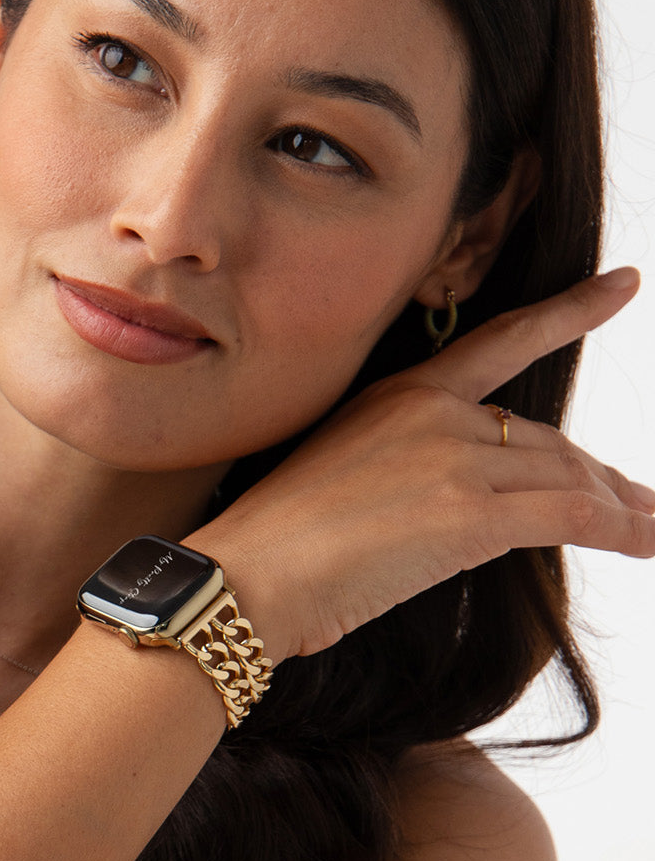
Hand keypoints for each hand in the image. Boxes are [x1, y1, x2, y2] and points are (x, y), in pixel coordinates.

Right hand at [194, 269, 654, 661]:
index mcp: (400, 393)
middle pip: (546, 438)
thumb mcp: (344, 482)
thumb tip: (459, 507)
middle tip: (638, 499)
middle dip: (599, 475)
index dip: (572, 312)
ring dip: (621, 507)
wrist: (245, 576)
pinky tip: (646, 543)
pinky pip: (572, 515)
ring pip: (567, 476)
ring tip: (652, 527)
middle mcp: (434, 413)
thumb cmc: (276, 545)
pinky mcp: (469, 513)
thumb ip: (409, 474)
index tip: (623, 285)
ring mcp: (453, 458)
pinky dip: (622, 530)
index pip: (504, 341)